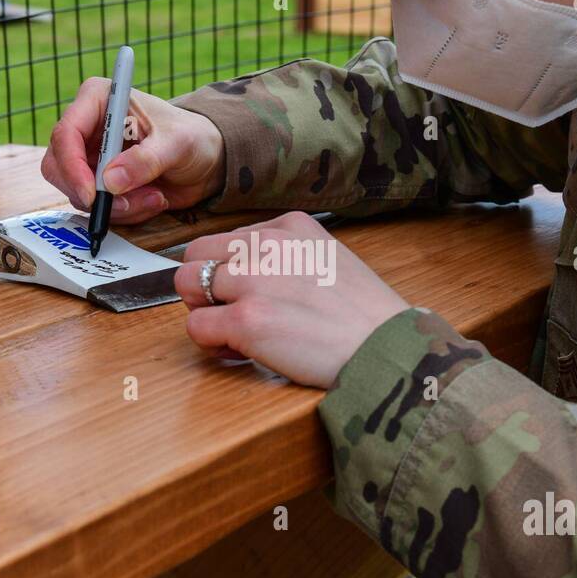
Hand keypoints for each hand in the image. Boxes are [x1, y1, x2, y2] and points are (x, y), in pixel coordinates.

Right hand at [42, 78, 225, 223]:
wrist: (206, 160)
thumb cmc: (192, 137)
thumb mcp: (177, 144)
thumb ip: (145, 161)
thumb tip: (110, 182)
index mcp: (98, 101)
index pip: (65, 134)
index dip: (72, 167)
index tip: (93, 195)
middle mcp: (86, 128)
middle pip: (58, 168)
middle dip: (91, 194)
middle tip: (125, 204)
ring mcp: (89, 158)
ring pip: (79, 194)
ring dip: (118, 206)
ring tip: (155, 197)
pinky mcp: (99, 184)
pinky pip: (98, 208)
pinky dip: (126, 212)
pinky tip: (152, 200)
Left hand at [173, 212, 409, 388]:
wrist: (389, 349)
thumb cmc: (364, 316)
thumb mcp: (328, 257)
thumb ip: (285, 255)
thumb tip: (246, 272)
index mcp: (288, 226)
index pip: (225, 240)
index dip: (228, 272)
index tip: (251, 295)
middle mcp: (266, 245)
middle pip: (195, 257)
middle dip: (204, 289)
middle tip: (231, 314)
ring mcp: (254, 281)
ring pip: (187, 288)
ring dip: (206, 314)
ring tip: (236, 335)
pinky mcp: (247, 320)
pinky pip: (196, 326)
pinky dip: (211, 343)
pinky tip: (240, 351)